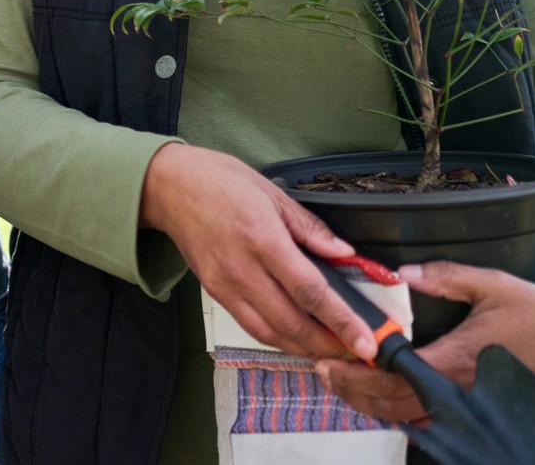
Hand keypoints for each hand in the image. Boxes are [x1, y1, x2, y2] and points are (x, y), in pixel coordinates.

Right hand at [139, 143, 376, 360]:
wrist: (167, 186)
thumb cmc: (219, 180)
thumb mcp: (271, 192)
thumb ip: (309, 227)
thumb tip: (344, 253)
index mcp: (262, 238)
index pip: (310, 290)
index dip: (342, 321)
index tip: (366, 342)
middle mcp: (243, 269)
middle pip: (292, 322)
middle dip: (329, 345)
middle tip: (358, 352)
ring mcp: (225, 285)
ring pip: (270, 333)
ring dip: (304, 348)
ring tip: (333, 351)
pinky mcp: (214, 292)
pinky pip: (250, 326)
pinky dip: (278, 339)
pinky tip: (297, 338)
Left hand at [315, 261, 534, 422]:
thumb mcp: (491, 283)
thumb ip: (443, 275)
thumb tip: (402, 272)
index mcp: (455, 358)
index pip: (393, 374)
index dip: (357, 372)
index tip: (330, 359)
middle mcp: (458, 390)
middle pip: (392, 404)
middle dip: (354, 391)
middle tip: (325, 372)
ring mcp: (469, 405)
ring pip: (409, 418)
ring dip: (372, 404)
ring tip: (344, 385)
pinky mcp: (478, 410)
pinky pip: (430, 421)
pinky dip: (401, 412)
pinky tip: (384, 397)